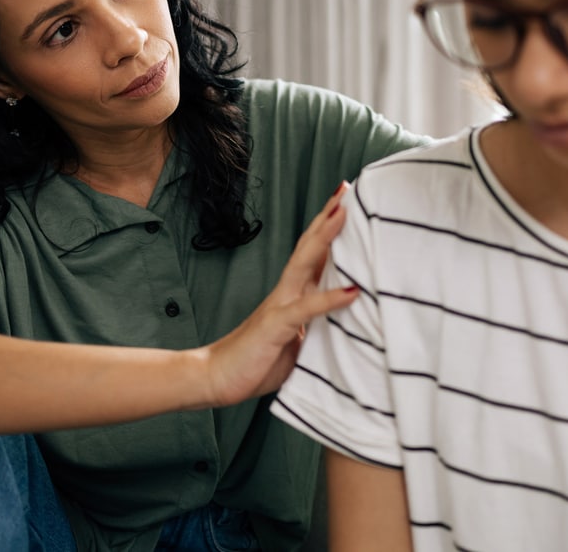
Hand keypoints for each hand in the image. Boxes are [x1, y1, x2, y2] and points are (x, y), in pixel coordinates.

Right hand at [202, 182, 358, 406]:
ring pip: (305, 262)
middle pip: (310, 245)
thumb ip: (316, 326)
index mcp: (292, 294)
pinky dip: (329, 299)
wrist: (215, 378)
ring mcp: (279, 304)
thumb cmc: (257, 361)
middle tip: (346, 188)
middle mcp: (286, 291)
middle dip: (329, 216)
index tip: (347, 203)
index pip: (314, 254)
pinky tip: (352, 291)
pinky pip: (305, 308)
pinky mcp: (276, 325)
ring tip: (345, 212)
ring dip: (326, 237)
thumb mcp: (295, 340)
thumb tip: (345, 321)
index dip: (330, 228)